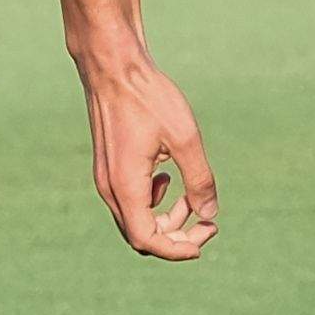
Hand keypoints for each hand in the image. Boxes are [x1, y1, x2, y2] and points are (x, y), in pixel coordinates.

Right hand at [77, 50, 219, 261]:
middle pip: (140, 235)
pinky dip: (152, 200)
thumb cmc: (148, 97)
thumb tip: (210, 214)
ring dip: (165, 218)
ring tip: (191, 197)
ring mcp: (105, 177)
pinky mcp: (107, 166)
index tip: (206, 237)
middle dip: (176, 235)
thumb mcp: (184, 138)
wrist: (112, 66)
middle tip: (207, 221)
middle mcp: (110, 188)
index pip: (148, 240)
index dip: (178, 249)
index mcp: (126, 186)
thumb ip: (199, 180)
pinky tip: (167, 176)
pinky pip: (129, 200)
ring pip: (134, 218)